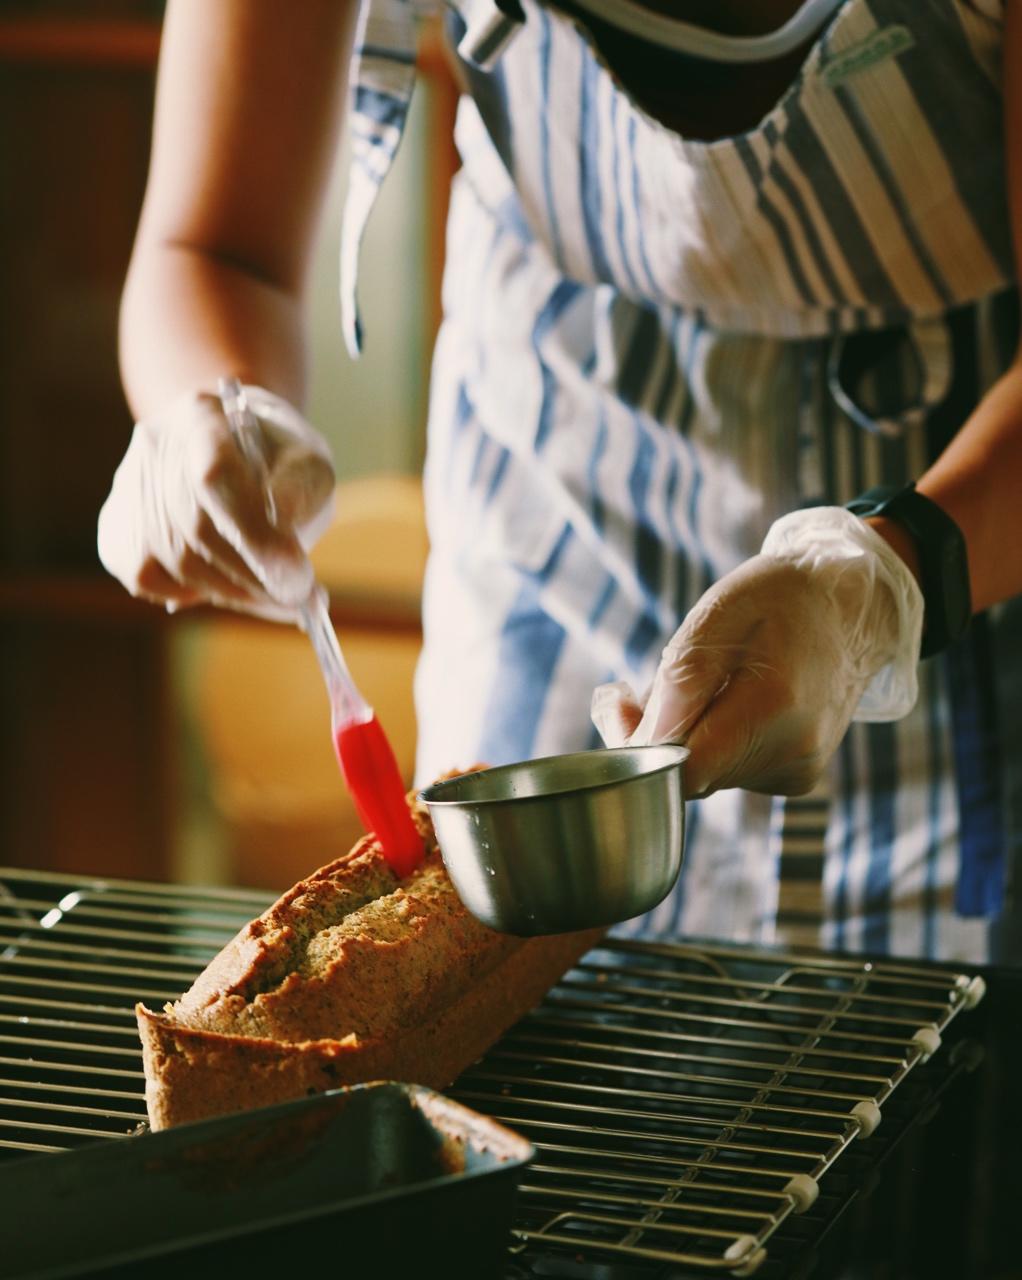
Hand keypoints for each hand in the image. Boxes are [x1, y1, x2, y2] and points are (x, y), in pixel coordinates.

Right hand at [98, 385, 334, 618]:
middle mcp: (154, 446)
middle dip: (254, 575)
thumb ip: (302, 488)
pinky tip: (231, 584)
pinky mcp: (117, 530)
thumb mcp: (307, 462)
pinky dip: (197, 592)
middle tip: (297, 597)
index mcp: (203, 416)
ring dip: (234, 591)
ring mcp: (128, 488)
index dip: (254, 536)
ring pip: (176, 562)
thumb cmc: (278, 464)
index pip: (215, 476)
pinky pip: (150, 579)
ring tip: (275, 593)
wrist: (237, 458)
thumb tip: (284, 527)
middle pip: (196, 528)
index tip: (296, 578)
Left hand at [592, 507, 923, 797]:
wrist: (853, 607)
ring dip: (679, 735)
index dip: (637, 749)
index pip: (682, 770)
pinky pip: (726, 769)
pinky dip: (709, 741)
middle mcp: (791, 754)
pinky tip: (722, 702)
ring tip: (689, 684)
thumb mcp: (718, 614)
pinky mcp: (793, 777)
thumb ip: (677, 683)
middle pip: (687, 773)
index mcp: (772, 708)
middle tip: (631, 691)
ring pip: (703, 773)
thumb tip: (640, 743)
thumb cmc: (780, 599)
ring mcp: (795, 771)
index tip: (622, 707)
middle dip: (649, 735)